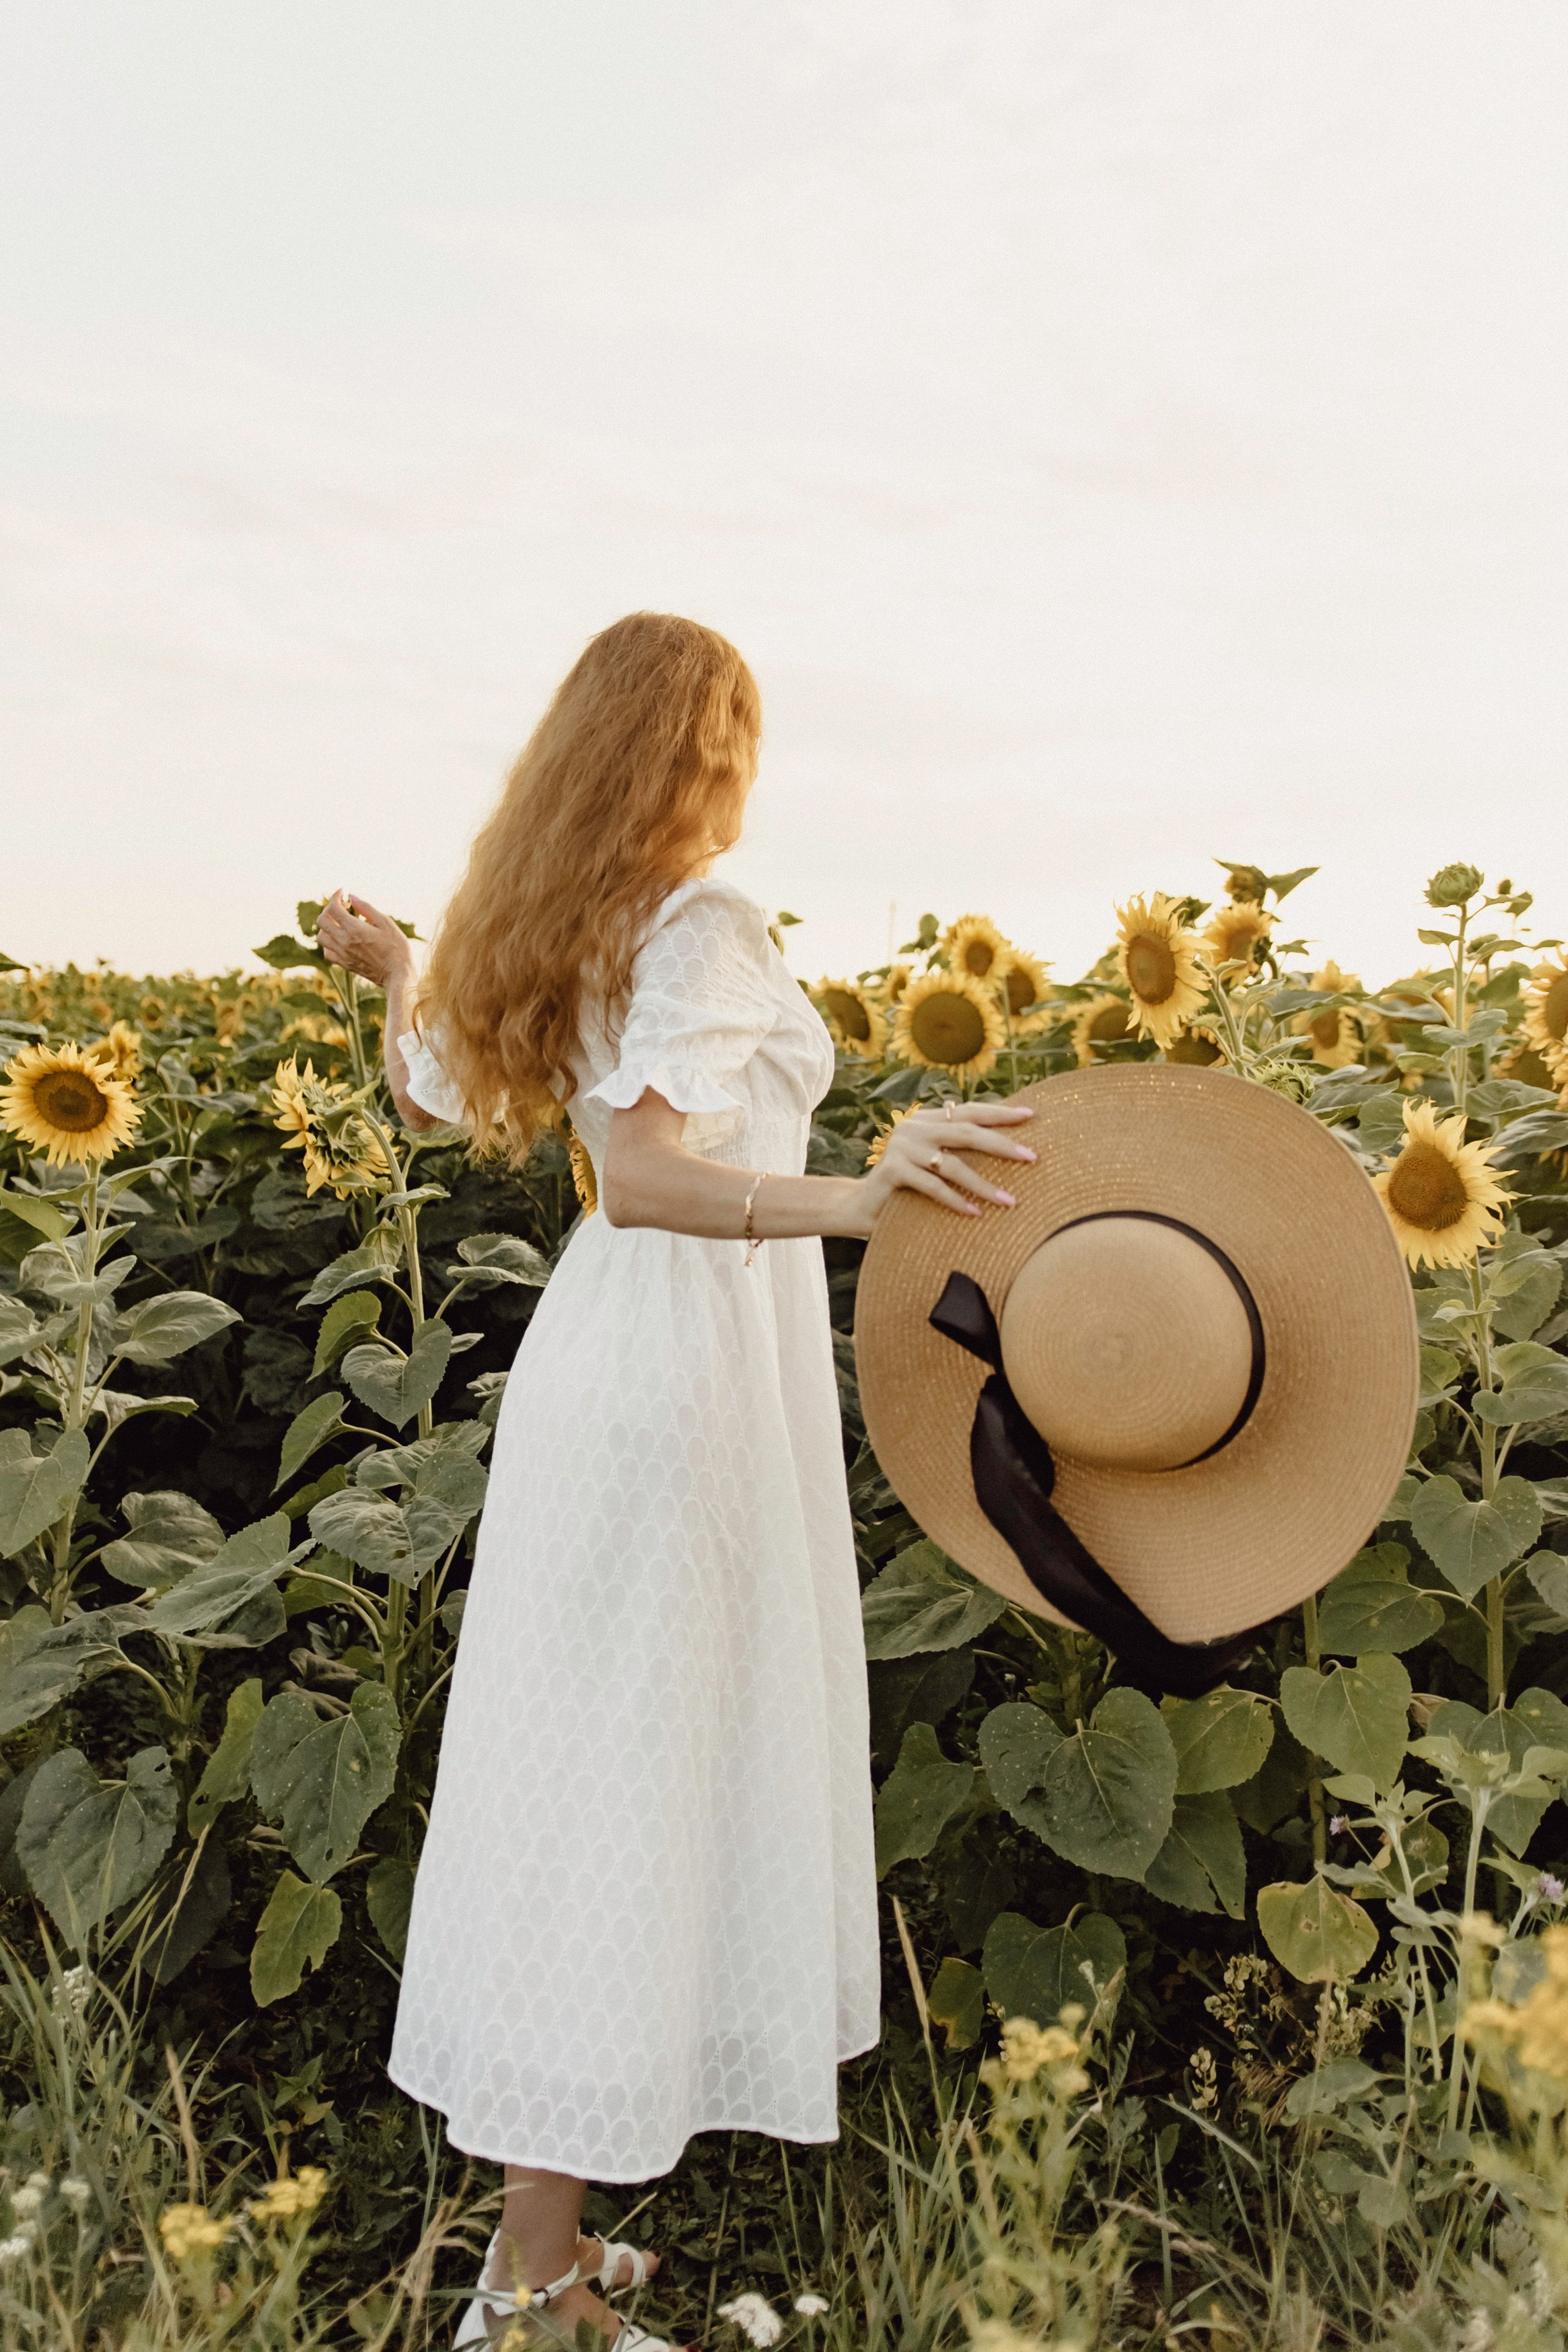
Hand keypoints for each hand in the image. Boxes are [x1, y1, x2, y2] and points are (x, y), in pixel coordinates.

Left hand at [316, 891, 416, 990]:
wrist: (398, 975)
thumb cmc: (397, 947)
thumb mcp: (386, 923)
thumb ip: (366, 908)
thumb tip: (352, 897)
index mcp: (354, 929)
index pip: (333, 907)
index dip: (336, 896)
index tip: (343, 892)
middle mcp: (344, 941)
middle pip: (322, 920)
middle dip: (329, 909)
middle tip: (342, 907)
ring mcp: (342, 954)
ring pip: (321, 936)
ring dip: (327, 926)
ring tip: (341, 923)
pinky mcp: (345, 964)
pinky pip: (327, 952)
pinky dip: (329, 943)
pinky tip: (341, 939)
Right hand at [851, 1100, 1035, 1231]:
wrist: (861, 1206)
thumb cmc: (907, 1188)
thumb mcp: (934, 1163)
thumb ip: (957, 1150)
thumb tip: (1008, 1148)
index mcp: (926, 1120)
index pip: (969, 1111)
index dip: (999, 1112)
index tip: (1030, 1114)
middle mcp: (914, 1127)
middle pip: (966, 1131)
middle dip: (1002, 1143)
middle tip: (1032, 1156)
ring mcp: (901, 1147)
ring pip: (952, 1163)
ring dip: (984, 1184)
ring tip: (1009, 1201)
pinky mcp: (892, 1170)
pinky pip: (933, 1186)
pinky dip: (957, 1200)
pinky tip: (976, 1213)